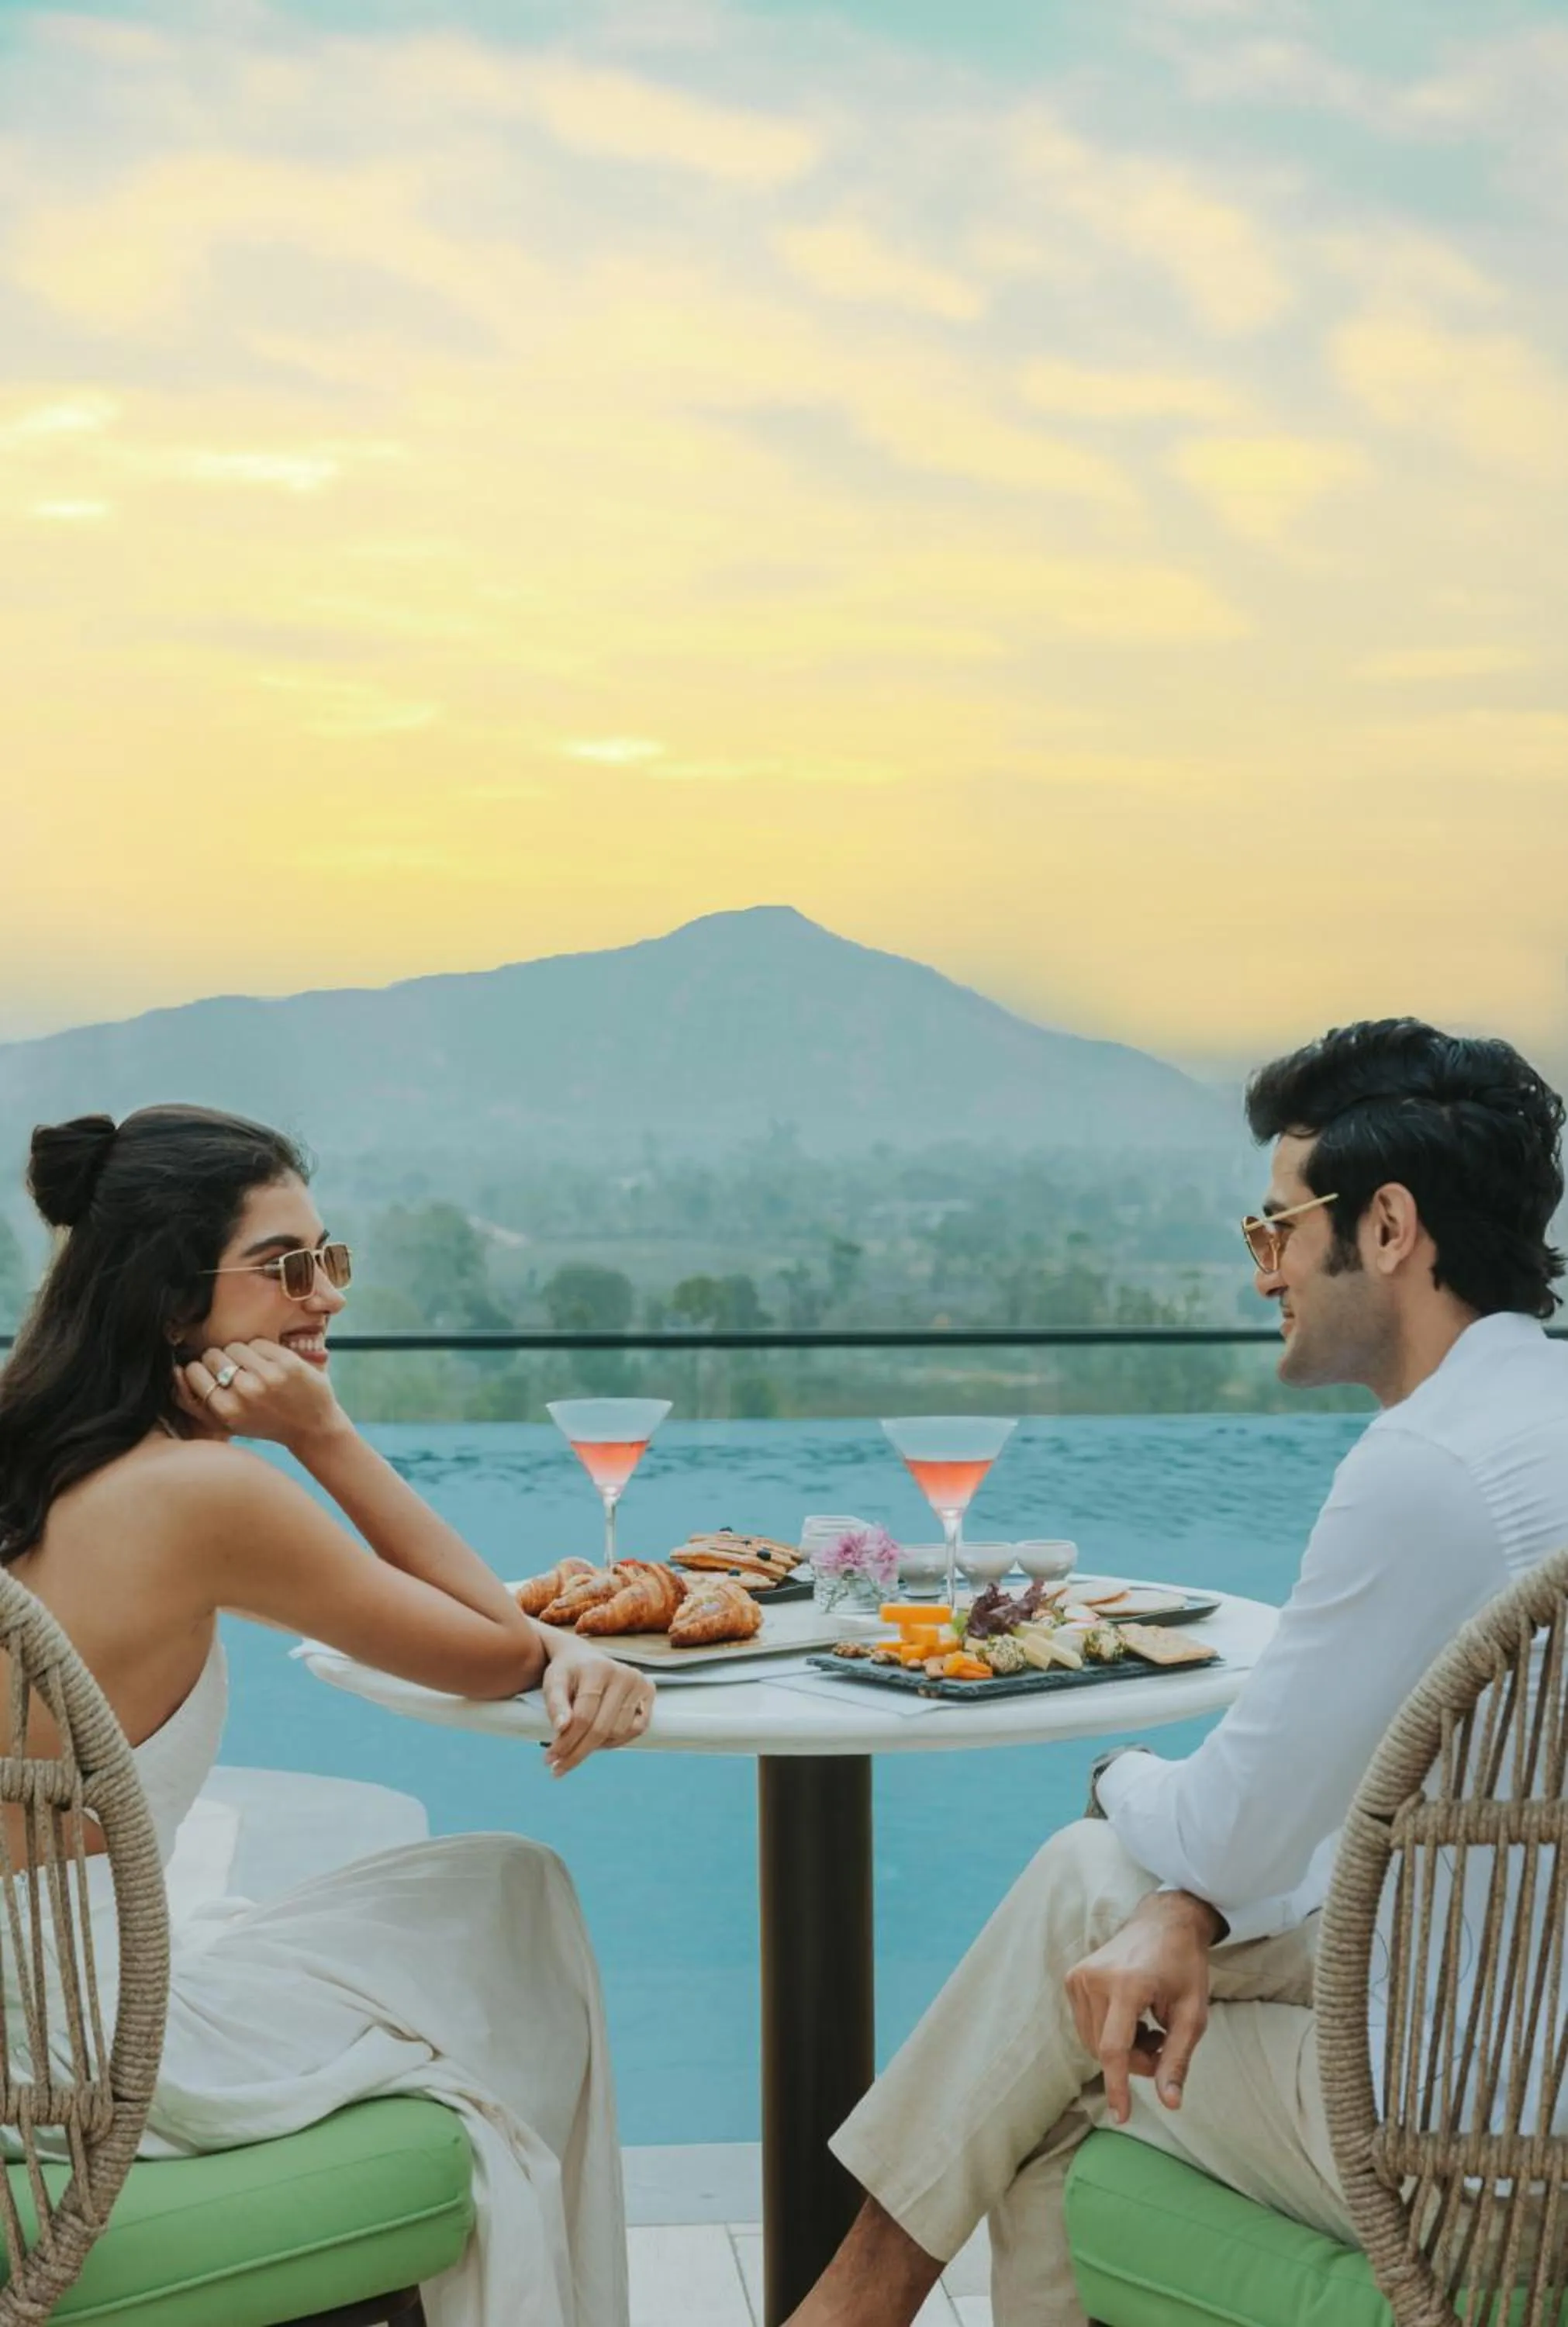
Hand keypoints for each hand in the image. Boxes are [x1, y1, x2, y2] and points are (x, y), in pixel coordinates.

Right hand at [175, 1340, 348, 1455]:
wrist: (313, 1427)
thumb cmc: (264, 1424)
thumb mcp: (227, 1423)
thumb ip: (195, 1403)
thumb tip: (174, 1373)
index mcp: (225, 1410)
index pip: (193, 1371)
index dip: (201, 1369)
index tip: (213, 1375)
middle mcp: (244, 1392)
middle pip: (213, 1354)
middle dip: (221, 1360)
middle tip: (236, 1373)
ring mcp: (267, 1376)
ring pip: (235, 1346)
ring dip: (241, 1354)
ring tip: (253, 1370)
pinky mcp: (287, 1363)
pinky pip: (258, 1342)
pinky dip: (261, 1350)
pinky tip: (270, 1365)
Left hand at [540, 1634, 654, 1774]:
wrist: (583, 1656)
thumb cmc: (567, 1672)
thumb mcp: (553, 1682)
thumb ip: (556, 1704)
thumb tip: (561, 1729)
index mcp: (597, 1669)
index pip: (583, 1717)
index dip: (566, 1742)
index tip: (549, 1760)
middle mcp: (623, 1673)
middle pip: (602, 1728)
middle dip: (578, 1752)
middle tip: (559, 1767)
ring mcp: (639, 1681)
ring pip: (619, 1732)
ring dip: (597, 1746)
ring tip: (579, 1745)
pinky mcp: (649, 1690)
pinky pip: (637, 1728)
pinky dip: (617, 1740)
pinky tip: (599, 1740)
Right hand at [1064, 1890, 1221, 2124]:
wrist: (1163, 1921)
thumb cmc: (1184, 1966)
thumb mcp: (1193, 2014)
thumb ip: (1178, 2059)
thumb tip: (1170, 2103)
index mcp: (1126, 1984)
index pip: (1113, 2049)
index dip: (1117, 2086)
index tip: (1122, 2117)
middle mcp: (1095, 1979)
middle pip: (1104, 2049)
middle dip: (1134, 2063)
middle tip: (1162, 2048)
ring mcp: (1079, 1976)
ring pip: (1092, 2042)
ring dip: (1122, 2050)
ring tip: (1150, 2030)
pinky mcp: (1073, 1977)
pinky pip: (1087, 2026)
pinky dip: (1109, 2034)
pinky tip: (1132, 2018)